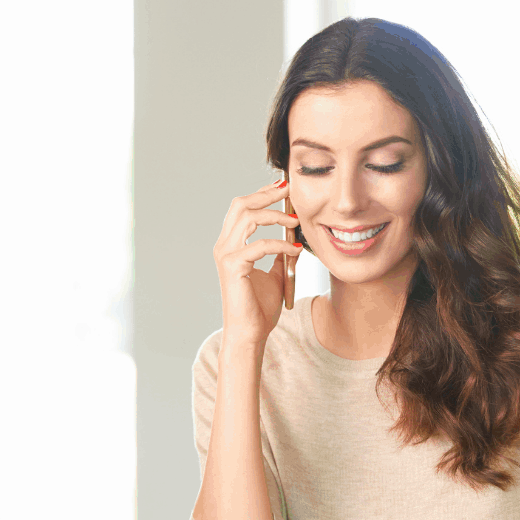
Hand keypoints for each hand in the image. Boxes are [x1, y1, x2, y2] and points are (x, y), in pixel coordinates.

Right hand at [214, 179, 301, 347]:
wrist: (250, 332)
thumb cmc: (259, 307)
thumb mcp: (275, 274)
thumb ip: (280, 255)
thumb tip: (294, 239)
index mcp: (231, 245)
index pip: (242, 209)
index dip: (261, 195)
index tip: (283, 187)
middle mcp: (224, 246)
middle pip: (241, 205)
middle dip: (266, 194)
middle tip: (289, 191)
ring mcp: (226, 255)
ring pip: (247, 218)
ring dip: (275, 216)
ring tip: (295, 221)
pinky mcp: (233, 266)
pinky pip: (260, 245)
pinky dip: (281, 244)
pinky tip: (295, 250)